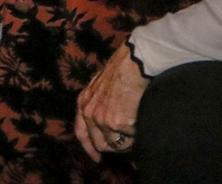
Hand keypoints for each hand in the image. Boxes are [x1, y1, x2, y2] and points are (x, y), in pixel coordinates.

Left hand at [75, 43, 147, 161]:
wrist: (132, 64)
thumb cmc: (121, 71)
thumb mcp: (99, 85)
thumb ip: (98, 103)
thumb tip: (107, 121)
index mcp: (83, 103)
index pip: (82, 133)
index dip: (89, 148)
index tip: (97, 159)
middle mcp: (89, 113)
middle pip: (100, 144)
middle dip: (114, 146)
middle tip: (127, 143)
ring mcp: (102, 119)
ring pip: (117, 145)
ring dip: (127, 141)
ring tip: (135, 124)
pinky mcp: (117, 123)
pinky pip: (130, 139)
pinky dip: (137, 133)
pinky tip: (139, 117)